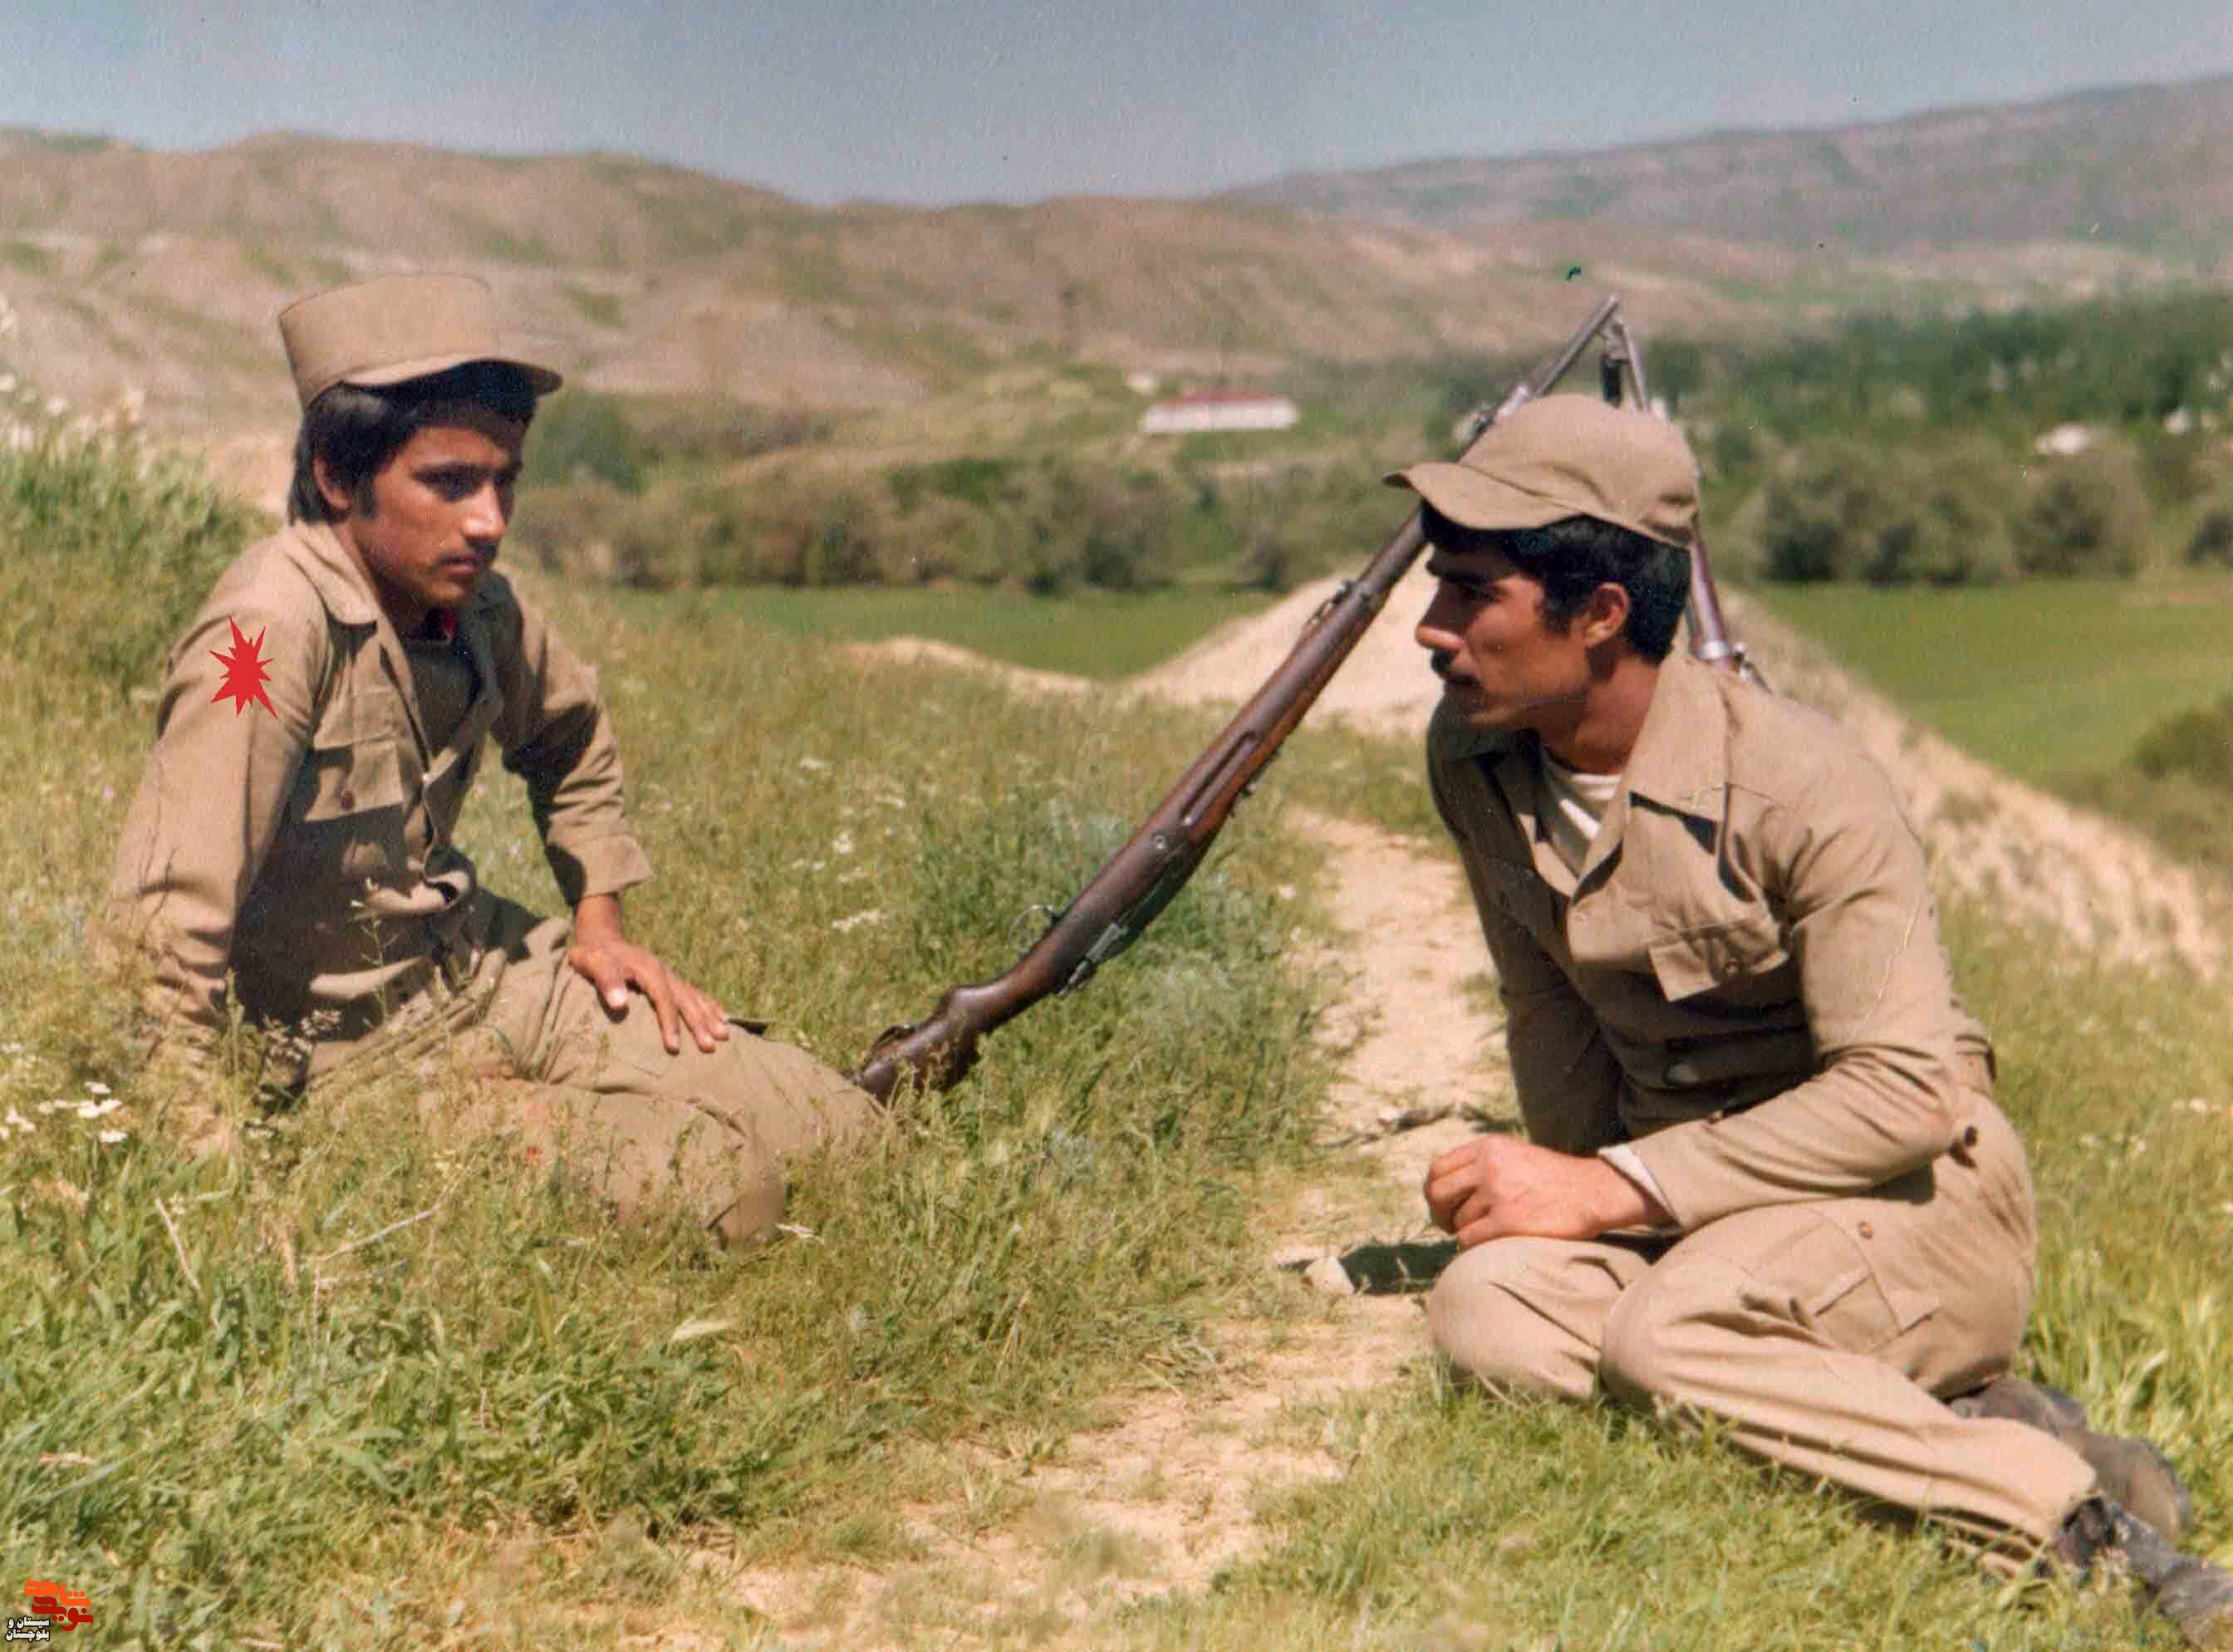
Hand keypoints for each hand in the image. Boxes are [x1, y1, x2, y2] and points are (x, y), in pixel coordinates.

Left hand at [567, 895, 731, 1055]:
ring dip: (709, 1016)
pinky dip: (709, 1005)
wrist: (601, 938)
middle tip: (710, 1046)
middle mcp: (664, 972)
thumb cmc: (593, 955)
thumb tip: (621, 1004)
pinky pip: (694, 993)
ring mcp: (669, 975)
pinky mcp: (669, 980)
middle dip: (699, 1023)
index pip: (663, 998)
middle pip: (685, 999)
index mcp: (648, 969)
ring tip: (724, 1035)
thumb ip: (606, 980)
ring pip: (694, 997)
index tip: (674, 1047)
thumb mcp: (591, 962)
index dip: (669, 1022)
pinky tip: (723, 1016)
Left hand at [1422, 1135, 1660, 1248]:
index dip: (1435, 1191)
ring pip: (1457, 1221)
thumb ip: (1481, 1163)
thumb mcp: (1513, 1155)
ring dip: (1466, 1231)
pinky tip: (1487, 1245)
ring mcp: (1498, 1193)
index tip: (1445, 1204)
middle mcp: (1489, 1166)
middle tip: (1451, 1225)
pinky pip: (1469, 1240)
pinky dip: (1472, 1247)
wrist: (1593, 1192)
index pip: (1438, 1168)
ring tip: (1488, 1231)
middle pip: (1437, 1193)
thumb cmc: (1553, 1179)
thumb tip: (1443, 1186)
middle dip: (1440, 1213)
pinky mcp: (1508, 1221)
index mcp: (1488, 1147)